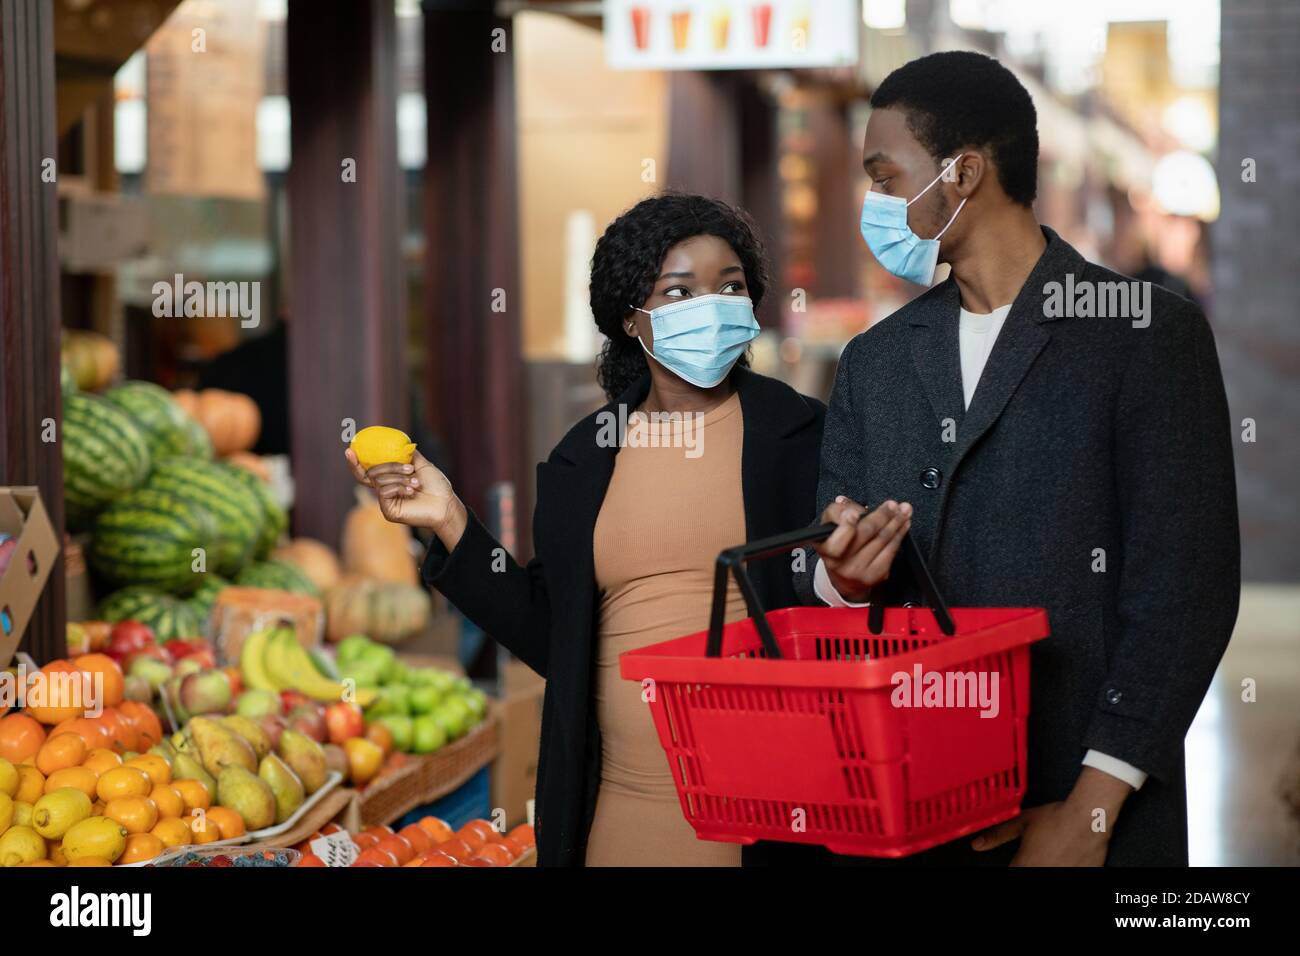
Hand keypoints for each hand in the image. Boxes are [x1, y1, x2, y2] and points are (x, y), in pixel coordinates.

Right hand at [344, 448, 466, 546]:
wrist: (446, 504)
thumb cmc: (436, 486)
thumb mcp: (421, 464)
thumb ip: (407, 454)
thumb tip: (400, 442)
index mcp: (390, 480)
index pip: (366, 471)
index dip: (355, 462)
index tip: (349, 450)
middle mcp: (385, 491)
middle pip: (371, 473)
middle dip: (390, 467)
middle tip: (409, 468)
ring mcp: (386, 502)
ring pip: (379, 481)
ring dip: (399, 478)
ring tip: (416, 482)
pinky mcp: (388, 511)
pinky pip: (383, 492)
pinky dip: (398, 487)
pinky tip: (411, 491)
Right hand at [813, 496, 911, 602]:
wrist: (844, 579)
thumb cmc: (838, 546)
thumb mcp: (830, 527)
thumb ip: (839, 512)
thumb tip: (850, 504)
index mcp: (824, 547)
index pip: (835, 537)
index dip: (845, 526)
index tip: (854, 514)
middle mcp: (839, 561)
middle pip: (864, 533)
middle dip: (881, 516)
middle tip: (892, 505)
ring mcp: (857, 569)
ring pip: (882, 540)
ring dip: (896, 522)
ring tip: (904, 511)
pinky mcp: (874, 575)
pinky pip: (891, 551)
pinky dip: (899, 535)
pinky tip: (903, 525)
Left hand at [972, 768, 1131, 864]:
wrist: (1089, 817)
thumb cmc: (1056, 817)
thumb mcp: (1022, 822)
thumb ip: (997, 835)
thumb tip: (977, 845)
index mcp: (1025, 864)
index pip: (1012, 874)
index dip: (1015, 866)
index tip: (1018, 861)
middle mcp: (1043, 873)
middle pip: (1028, 874)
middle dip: (1030, 866)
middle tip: (1039, 854)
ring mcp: (1062, 877)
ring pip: (1047, 877)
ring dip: (1046, 867)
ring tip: (1053, 853)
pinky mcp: (1081, 876)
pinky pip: (1067, 876)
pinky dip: (1063, 868)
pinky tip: (1065, 858)